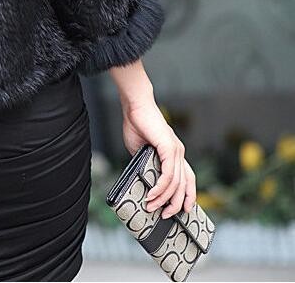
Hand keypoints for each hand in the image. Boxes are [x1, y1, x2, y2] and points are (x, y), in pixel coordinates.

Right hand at [121, 94, 196, 217]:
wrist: (135, 106)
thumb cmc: (136, 124)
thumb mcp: (141, 150)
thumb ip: (146, 164)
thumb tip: (145, 182)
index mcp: (175, 152)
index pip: (187, 178)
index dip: (188, 195)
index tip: (183, 210)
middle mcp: (179, 152)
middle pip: (185, 185)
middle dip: (176, 204)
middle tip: (165, 215)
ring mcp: (176, 150)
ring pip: (176, 183)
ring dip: (164, 198)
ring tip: (152, 207)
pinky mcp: (169, 148)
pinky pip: (168, 175)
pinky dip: (160, 188)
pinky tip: (153, 194)